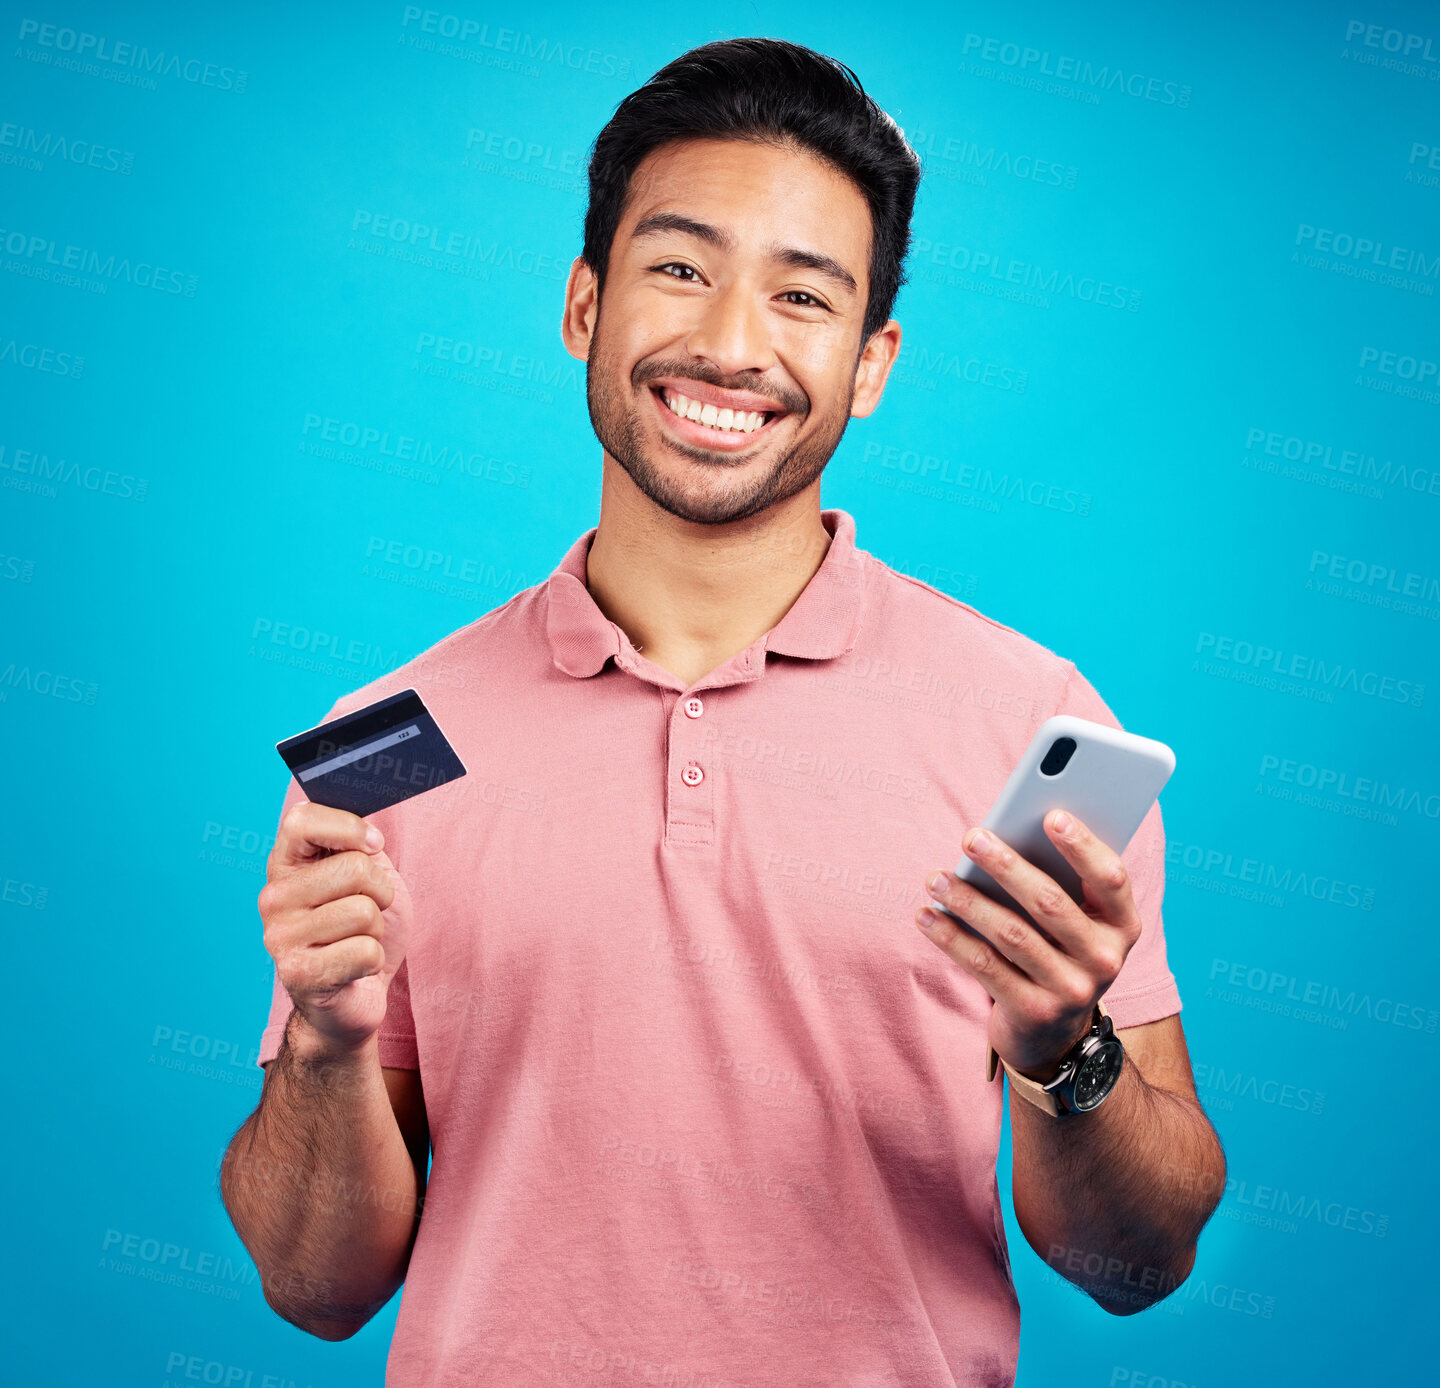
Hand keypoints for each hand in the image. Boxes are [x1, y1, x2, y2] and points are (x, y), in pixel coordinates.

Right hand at [258, 801, 409, 1057]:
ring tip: (357, 940)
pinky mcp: (298, 974)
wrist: (354, 996)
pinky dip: (374, 960)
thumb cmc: (360, 930)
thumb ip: (358, 846)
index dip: (349, 827)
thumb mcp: (365, 876)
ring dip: (376, 929)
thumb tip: (369, 834)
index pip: (301, 819)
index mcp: (285, 864)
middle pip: (354, 868)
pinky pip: (365, 951)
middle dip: (381, 891)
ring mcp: (280, 937)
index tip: (373, 845)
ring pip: (364, 911)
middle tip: (369, 909)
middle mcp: (273, 898)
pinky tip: (355, 967)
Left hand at [914, 810, 1140, 1081]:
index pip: (1111, 878)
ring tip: (936, 877)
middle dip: (1007, 865)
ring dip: (968, 900)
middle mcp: (1104, 959)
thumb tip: (1007, 833)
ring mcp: (1070, 990)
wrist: (1055, 1036)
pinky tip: (926, 915)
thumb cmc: (1058, 951)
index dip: (1083, 846)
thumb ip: (1059, 882)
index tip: (1050, 815)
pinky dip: (951, 937)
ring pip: (1011, 934)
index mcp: (1122, 925)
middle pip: (1051, 903)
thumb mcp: (1076, 922)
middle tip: (972, 837)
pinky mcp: (1032, 1011)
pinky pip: (985, 966)